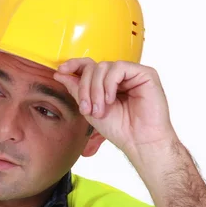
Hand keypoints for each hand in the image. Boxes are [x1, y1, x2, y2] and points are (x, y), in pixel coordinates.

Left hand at [53, 58, 176, 156]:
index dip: (74, 65)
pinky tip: (110, 99)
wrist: (138, 141)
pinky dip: (109, 84)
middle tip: (87, 109)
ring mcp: (132, 73)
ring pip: (104, 66)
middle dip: (85, 88)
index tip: (61, 71)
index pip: (89, 66)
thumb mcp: (89, 109)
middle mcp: (119, 76)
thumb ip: (76, 90)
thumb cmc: (119, 128)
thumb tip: (60, 73)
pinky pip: (119, 68)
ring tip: (99, 109)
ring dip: (96, 89)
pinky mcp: (145, 73)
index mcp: (106, 83)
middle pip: (93, 67)